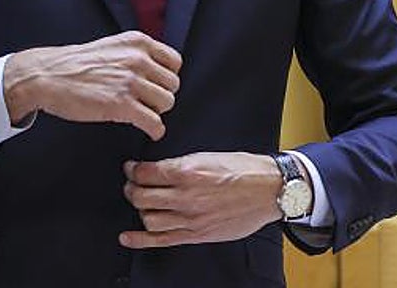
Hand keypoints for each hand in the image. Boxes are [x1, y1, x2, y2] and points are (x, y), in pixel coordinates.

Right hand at [4, 31, 181, 140]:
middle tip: (145, 102)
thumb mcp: (111, 47)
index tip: (156, 86)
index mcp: (137, 42)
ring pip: (167, 103)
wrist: (47, 76)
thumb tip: (157, 71)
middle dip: (160, 96)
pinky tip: (148, 130)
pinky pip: (154, 123)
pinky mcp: (121, 105)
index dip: (166, 77)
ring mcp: (130, 81)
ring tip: (141, 113)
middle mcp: (137, 59)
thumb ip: (135, 54)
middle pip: (173, 85)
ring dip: (156, 112)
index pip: (174, 62)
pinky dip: (154, 130)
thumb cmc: (75, 64)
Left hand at [120, 152, 282, 247]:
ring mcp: (191, 218)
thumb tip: (159, 169)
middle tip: (133, 183)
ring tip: (141, 202)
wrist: (269, 189)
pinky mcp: (197, 234)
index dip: (133, 169)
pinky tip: (127, 237)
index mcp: (188, 172)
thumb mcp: (208, 156)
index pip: (145, 173)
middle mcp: (186, 197)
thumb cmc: (244, 170)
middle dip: (131, 188)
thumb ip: (181, 165)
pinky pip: (162, 240)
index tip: (132, 168)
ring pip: (148, 218)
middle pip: (141, 196)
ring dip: (139, 209)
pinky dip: (140, 240)